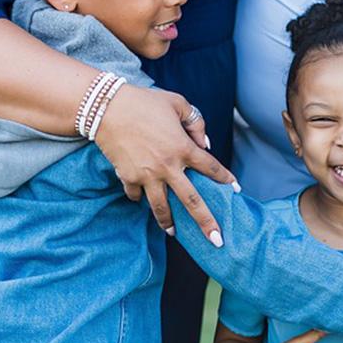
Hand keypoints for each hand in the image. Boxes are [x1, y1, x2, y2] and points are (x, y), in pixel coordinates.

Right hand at [93, 85, 237, 242]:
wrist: (107, 108)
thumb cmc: (144, 102)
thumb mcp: (177, 103)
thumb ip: (196, 122)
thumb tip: (205, 143)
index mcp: (183, 147)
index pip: (211, 167)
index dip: (225, 178)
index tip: (236, 190)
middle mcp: (168, 166)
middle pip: (192, 202)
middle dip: (206, 223)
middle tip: (217, 241)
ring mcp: (147, 175)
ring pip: (161, 207)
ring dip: (168, 222)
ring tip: (174, 234)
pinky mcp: (128, 178)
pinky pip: (136, 195)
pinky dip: (139, 198)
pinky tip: (141, 199)